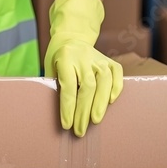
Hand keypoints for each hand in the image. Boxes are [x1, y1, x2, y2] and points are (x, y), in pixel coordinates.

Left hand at [44, 0, 122, 136]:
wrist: (71, 37)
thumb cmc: (57, 57)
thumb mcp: (50, 67)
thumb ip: (55, 84)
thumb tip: (63, 112)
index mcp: (65, 58)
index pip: (68, 87)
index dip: (68, 108)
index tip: (67, 125)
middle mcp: (83, 57)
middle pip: (87, 87)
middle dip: (83, 112)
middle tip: (80, 130)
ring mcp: (98, 58)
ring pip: (103, 82)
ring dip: (100, 104)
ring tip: (95, 121)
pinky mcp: (110, 60)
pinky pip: (117, 74)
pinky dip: (116, 88)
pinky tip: (111, 102)